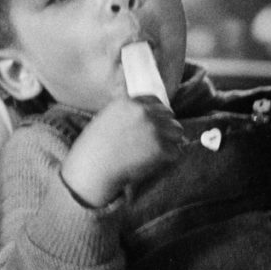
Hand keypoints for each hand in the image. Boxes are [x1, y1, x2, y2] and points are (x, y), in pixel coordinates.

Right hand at [61, 97, 182, 206]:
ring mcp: (153, 129)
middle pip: (169, 115)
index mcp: (128, 103)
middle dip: (165, 128)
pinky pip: (175, 152)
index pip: (155, 101)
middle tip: (156, 142)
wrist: (92, 168)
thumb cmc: (94, 148)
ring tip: (156, 153)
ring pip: (177, 132)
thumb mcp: (106, 119)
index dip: (157, 114)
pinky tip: (152, 163)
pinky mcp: (160, 147)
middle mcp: (143, 112)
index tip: (154, 125)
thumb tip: (146, 117)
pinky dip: (167, 159)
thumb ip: (127, 114)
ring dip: (171, 142)